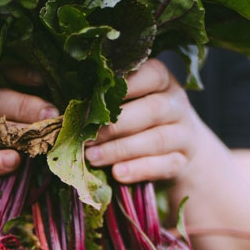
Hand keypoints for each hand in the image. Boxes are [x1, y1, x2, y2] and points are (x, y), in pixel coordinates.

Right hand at [0, 68, 58, 177]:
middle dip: (25, 107)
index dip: (23, 73)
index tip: (44, 79)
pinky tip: (13, 161)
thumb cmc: (38, 124)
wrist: (13, 159)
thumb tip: (77, 96)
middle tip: (52, 115)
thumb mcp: (46, 106)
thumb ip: (55, 96)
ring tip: (34, 142)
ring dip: (10, 134)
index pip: (5, 69)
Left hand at [85, 58, 204, 184]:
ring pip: (157, 139)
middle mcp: (176, 103)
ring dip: (121, 150)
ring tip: (92, 158)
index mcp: (161, 80)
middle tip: (85, 138)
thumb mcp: (127, 103)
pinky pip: (165, 165)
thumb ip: (106, 101)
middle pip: (152, 110)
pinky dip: (139, 170)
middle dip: (115, 125)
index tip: (93, 98)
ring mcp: (183, 133)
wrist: (177, 150)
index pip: (150, 74)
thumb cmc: (139, 120)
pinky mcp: (182, 160)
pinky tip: (117, 174)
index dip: (124, 86)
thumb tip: (65, 106)